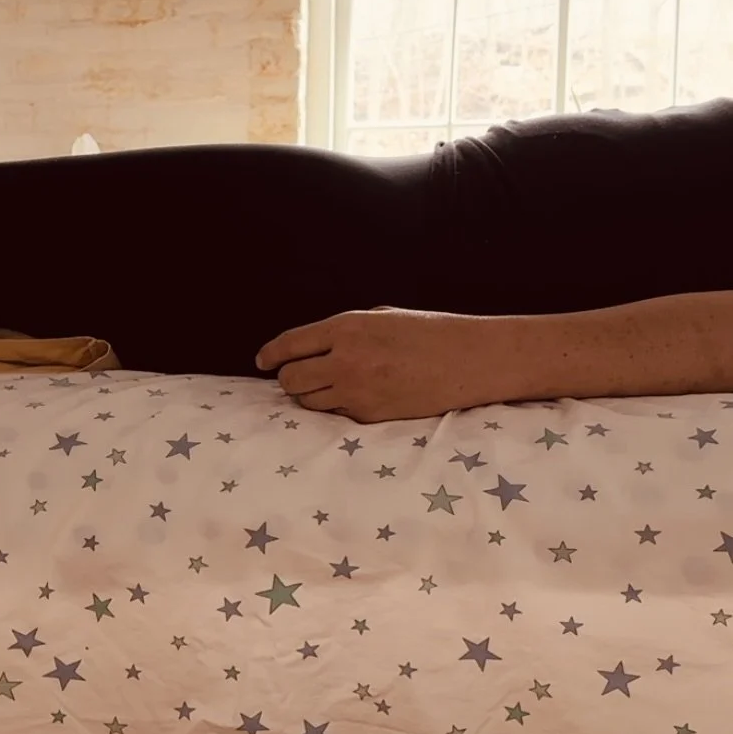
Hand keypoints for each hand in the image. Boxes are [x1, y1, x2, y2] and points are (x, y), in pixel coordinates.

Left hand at [256, 308, 525, 422]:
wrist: (470, 361)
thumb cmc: (428, 332)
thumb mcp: (382, 317)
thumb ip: (344, 331)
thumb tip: (310, 347)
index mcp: (347, 328)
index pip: (290, 345)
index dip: (270, 355)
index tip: (262, 361)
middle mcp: (345, 360)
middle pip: (290, 381)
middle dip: (289, 379)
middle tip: (298, 376)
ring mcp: (357, 392)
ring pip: (309, 403)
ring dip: (310, 396)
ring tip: (330, 387)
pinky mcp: (370, 417)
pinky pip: (336, 415)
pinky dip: (338, 408)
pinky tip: (356, 397)